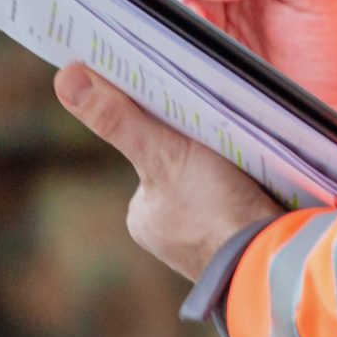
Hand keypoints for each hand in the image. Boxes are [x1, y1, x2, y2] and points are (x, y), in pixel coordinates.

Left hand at [55, 64, 279, 280]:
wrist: (269, 257)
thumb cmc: (212, 209)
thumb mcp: (165, 153)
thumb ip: (121, 120)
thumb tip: (66, 79)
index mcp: (143, 218)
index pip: (157, 161)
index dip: (180, 138)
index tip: (207, 127)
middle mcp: (166, 236)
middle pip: (189, 175)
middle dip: (212, 162)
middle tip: (239, 145)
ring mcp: (204, 247)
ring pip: (218, 195)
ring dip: (238, 182)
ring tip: (258, 172)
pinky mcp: (240, 253)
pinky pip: (243, 212)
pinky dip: (255, 199)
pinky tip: (271, 192)